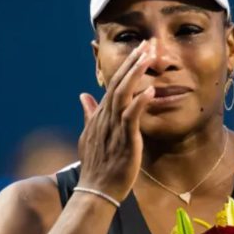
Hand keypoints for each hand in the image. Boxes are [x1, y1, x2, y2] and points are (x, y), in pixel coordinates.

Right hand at [76, 40, 154, 201]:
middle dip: (133, 62)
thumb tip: (83, 95)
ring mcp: (114, 128)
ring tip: (149, 56)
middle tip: (148, 43)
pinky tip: (150, 91)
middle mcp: (106, 118)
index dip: (127, 66)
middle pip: (119, 83)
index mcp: (101, 115)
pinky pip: (131, 118)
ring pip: (124, 94)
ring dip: (136, 74)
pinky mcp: (124, 141)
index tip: (140, 49)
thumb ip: (89, 114)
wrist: (96, 191)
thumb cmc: (98, 165)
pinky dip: (140, 103)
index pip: (114, 84)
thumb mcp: (91, 135)